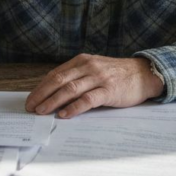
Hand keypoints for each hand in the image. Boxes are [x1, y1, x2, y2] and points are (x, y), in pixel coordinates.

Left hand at [24, 54, 164, 118]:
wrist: (144, 74)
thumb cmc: (117, 75)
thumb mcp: (95, 69)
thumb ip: (77, 77)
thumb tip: (54, 95)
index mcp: (82, 61)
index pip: (55, 74)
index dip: (41, 87)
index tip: (31, 99)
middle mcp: (88, 66)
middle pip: (59, 80)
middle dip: (42, 94)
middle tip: (31, 107)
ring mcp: (99, 77)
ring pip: (70, 89)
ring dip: (53, 101)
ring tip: (42, 111)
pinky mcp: (109, 90)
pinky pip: (88, 99)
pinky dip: (74, 107)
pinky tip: (64, 114)